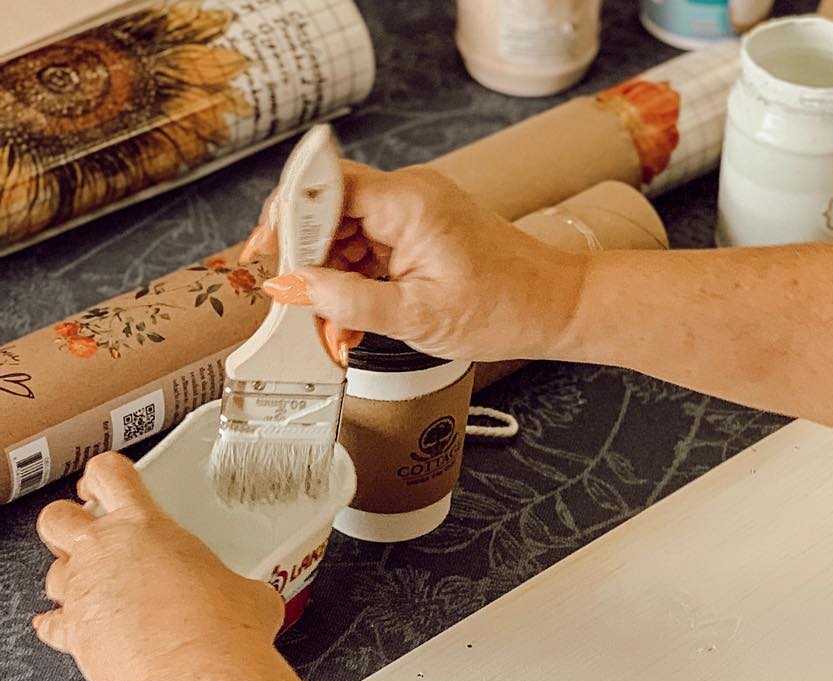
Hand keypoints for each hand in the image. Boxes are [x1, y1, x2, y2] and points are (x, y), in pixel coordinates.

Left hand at [34, 454, 281, 680]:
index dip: (104, 475)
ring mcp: (84, 591)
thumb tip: (251, 599)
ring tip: (97, 593)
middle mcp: (105, 552)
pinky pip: (51, 625)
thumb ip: (236, 586)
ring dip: (70, 579)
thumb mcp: (249, 594)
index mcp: (147, 528)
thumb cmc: (223, 633)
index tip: (105, 485)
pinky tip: (74, 630)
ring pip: (51, 570)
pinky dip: (60, 628)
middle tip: (90, 537)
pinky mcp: (74, 633)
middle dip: (68, 524)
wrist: (200, 676)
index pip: (110, 475)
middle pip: (58, 515)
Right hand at [242, 162, 587, 364]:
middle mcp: (408, 195)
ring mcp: (414, 212)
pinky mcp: (421, 231)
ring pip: (346, 234)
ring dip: (332, 280)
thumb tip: (291, 289)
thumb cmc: (505, 310)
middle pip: (328, 211)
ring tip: (335, 328)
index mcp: (407, 203)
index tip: (264, 257)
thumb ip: (348, 302)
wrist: (556, 308)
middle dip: (308, 262)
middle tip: (298, 308)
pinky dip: (356, 282)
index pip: (322, 189)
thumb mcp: (417, 318)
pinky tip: (356, 319)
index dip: (284, 220)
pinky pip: (370, 247)